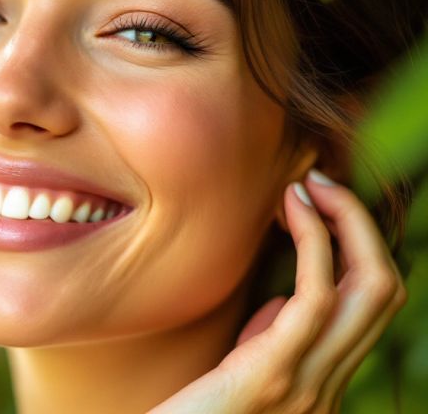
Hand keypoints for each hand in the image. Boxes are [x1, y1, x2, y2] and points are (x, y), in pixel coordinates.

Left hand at [150, 169, 407, 413]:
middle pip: (385, 290)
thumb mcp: (240, 374)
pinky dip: (316, 244)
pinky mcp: (272, 377)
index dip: (359, 248)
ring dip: (345, 222)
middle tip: (319, 182)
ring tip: (308, 184)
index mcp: (323, 380)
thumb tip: (284, 302)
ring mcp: (308, 385)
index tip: (319, 206)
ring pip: (369, 289)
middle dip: (362, 226)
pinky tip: (289, 212)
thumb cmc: (188, 411)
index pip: (372, 305)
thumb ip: (270, 342)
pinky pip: (317, 299)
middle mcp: (328, 385)